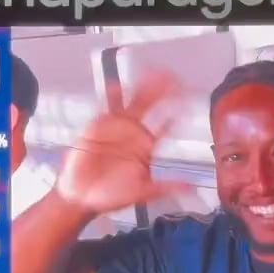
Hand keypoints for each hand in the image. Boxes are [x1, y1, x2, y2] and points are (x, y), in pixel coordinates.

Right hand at [55, 71, 191, 213]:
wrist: (83, 198)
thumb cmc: (111, 195)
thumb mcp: (142, 192)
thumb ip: (166, 187)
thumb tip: (190, 187)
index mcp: (147, 147)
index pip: (165, 126)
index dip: (177, 113)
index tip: (188, 101)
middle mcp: (133, 134)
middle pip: (151, 107)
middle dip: (163, 92)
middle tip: (174, 78)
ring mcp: (116, 127)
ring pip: (132, 103)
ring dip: (141, 88)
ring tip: (152, 74)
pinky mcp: (97, 126)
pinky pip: (105, 108)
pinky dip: (110, 97)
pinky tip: (116, 85)